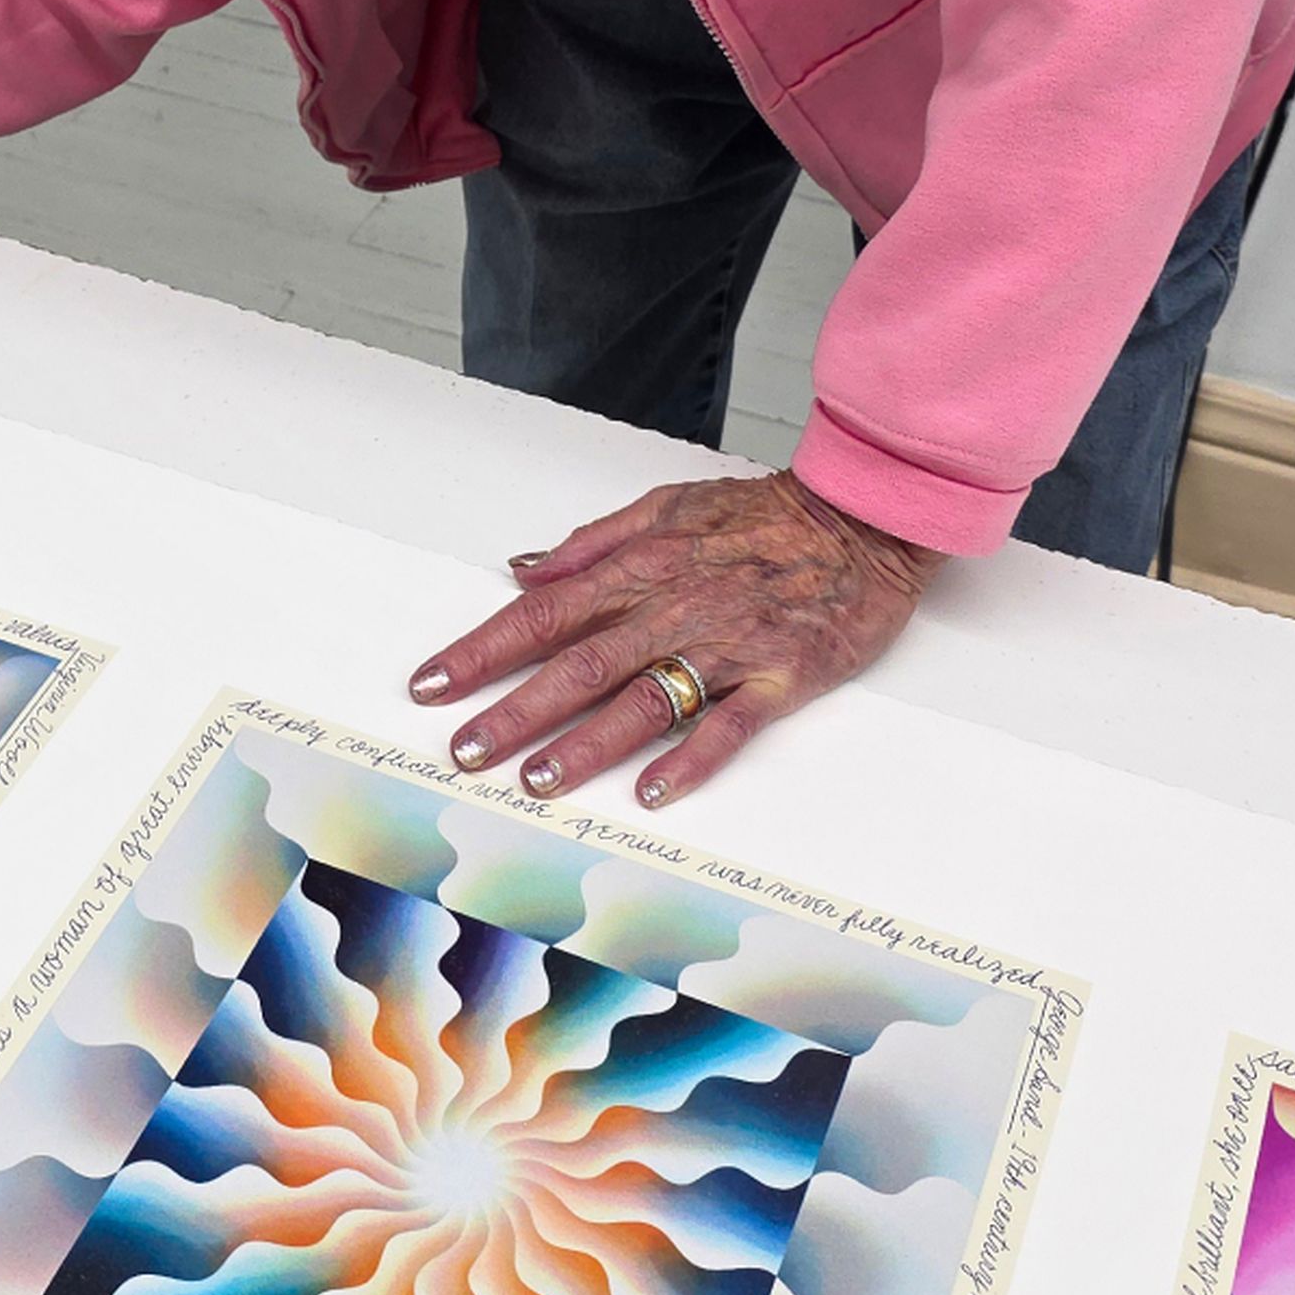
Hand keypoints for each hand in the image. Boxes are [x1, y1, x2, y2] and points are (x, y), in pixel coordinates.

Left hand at [408, 470, 942, 808]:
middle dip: (514, 710)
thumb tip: (524, 568)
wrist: (862, 518)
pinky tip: (651, 790)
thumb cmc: (763, 516)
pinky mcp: (781, 676)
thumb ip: (594, 541)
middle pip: (578, 665)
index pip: (543, 612)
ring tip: (536, 780)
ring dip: (585, 744)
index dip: (482, 649)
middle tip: (465, 750)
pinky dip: (690, 757)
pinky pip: (729, 723)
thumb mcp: (668, 504)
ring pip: (643, 699)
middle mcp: (674, 606)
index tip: (432, 683)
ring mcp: (728, 644)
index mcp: (641, 564)